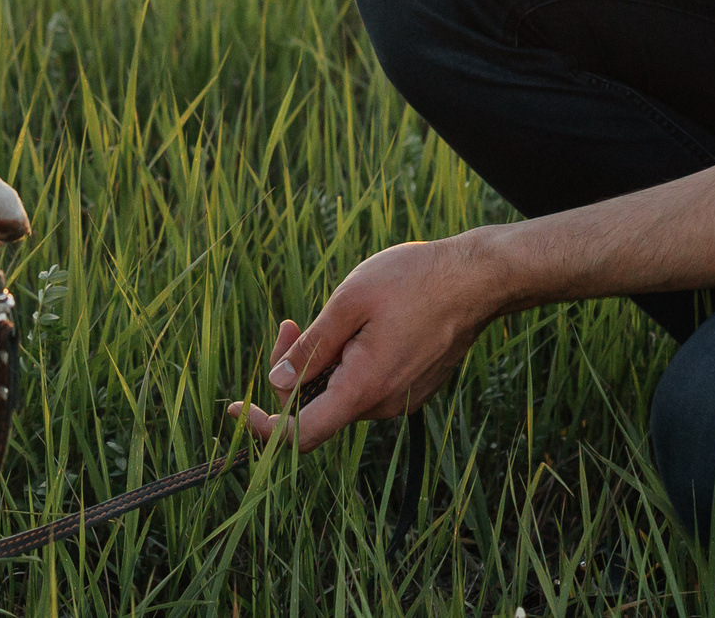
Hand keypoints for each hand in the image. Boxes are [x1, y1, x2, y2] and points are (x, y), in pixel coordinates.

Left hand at [230, 239, 500, 450]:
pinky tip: (357, 326)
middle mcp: (383, 405)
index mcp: (364, 389)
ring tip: (329, 316)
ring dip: (321, 363)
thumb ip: (311, 348)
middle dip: (292, 371)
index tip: (235, 408)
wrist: (478, 279)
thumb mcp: (349, 303)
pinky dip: (347, 363)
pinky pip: (365, 385)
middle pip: (316, 408)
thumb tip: (276, 381)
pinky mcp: (413, 387)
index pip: (302, 435)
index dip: (264, 428)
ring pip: (341, 394)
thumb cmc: (414, 282)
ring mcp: (401, 398)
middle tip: (290, 322)